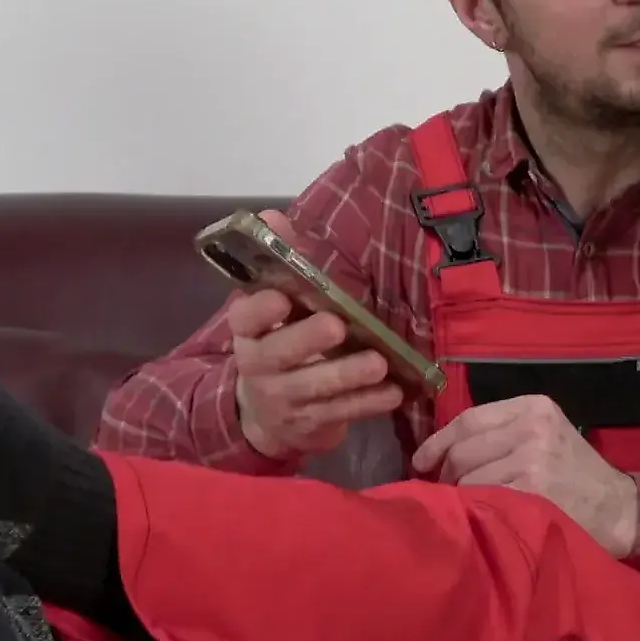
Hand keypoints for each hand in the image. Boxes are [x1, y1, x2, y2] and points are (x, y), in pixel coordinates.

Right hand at [230, 212, 402, 459]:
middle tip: (336, 326)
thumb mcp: (277, 306)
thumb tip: (271, 216)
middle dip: (307, 340)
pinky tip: (395, 392)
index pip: (244, 319)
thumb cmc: (282, 342)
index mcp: (248, 332)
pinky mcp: (311, 424)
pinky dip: (369, 403)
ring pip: (315, 389)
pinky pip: (342, 414)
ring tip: (379, 363)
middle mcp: (260, 366)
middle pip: (279, 354)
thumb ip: (281, 260)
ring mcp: (284, 399)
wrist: (267, 414)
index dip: (260, 310)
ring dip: (348, 375)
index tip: (281, 299)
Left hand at [410, 394, 639, 556]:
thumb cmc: (579, 477)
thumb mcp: (548, 437)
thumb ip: (504, 433)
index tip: (421, 462)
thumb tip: (441, 451)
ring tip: (467, 508)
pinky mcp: (531, 490)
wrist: (621, 510)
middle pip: (463, 448)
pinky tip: (480, 518)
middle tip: (447, 494)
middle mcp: (532, 427)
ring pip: (467, 476)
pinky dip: (474, 510)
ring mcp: (532, 458)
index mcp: (535, 407)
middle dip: (446, 473)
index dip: (438, 442)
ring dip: (459, 496)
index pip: (469, 419)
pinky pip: (481, 498)